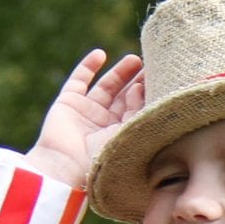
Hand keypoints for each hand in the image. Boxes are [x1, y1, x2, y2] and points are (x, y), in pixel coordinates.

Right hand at [27, 49, 144, 189]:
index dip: (146, 94)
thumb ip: (138, 111)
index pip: (137, 111)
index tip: (157, 81)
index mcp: (120, 137)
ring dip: (120, 72)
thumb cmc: (103, 159)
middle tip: (152, 65)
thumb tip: (141, 87)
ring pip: (106, 87)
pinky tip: (100, 55)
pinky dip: (88, 67)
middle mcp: (104, 126)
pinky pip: (79, 80)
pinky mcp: (67, 103)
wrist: (67, 168)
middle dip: (137, 81)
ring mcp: (85, 114)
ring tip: (135, 60)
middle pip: (124, 97)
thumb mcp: (128, 135)